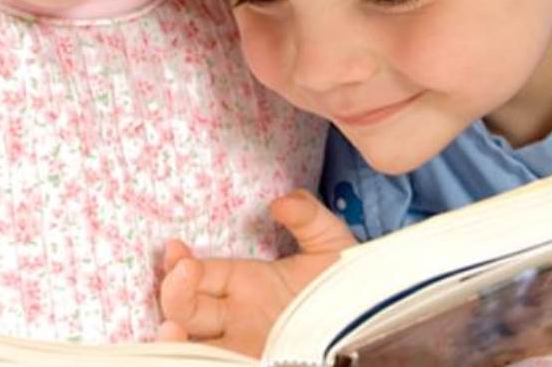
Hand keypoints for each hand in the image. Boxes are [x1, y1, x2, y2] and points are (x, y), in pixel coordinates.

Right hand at [157, 190, 356, 356]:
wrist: (379, 323)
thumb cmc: (352, 286)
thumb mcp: (332, 245)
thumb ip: (308, 217)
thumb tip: (281, 202)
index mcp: (249, 284)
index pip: (200, 274)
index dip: (181, 263)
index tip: (175, 249)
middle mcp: (238, 318)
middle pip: (187, 309)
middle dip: (175, 291)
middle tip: (182, 273)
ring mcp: (244, 347)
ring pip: (193, 345)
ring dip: (174, 337)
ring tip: (172, 328)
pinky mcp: (258, 365)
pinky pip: (218, 366)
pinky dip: (193, 361)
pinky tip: (185, 353)